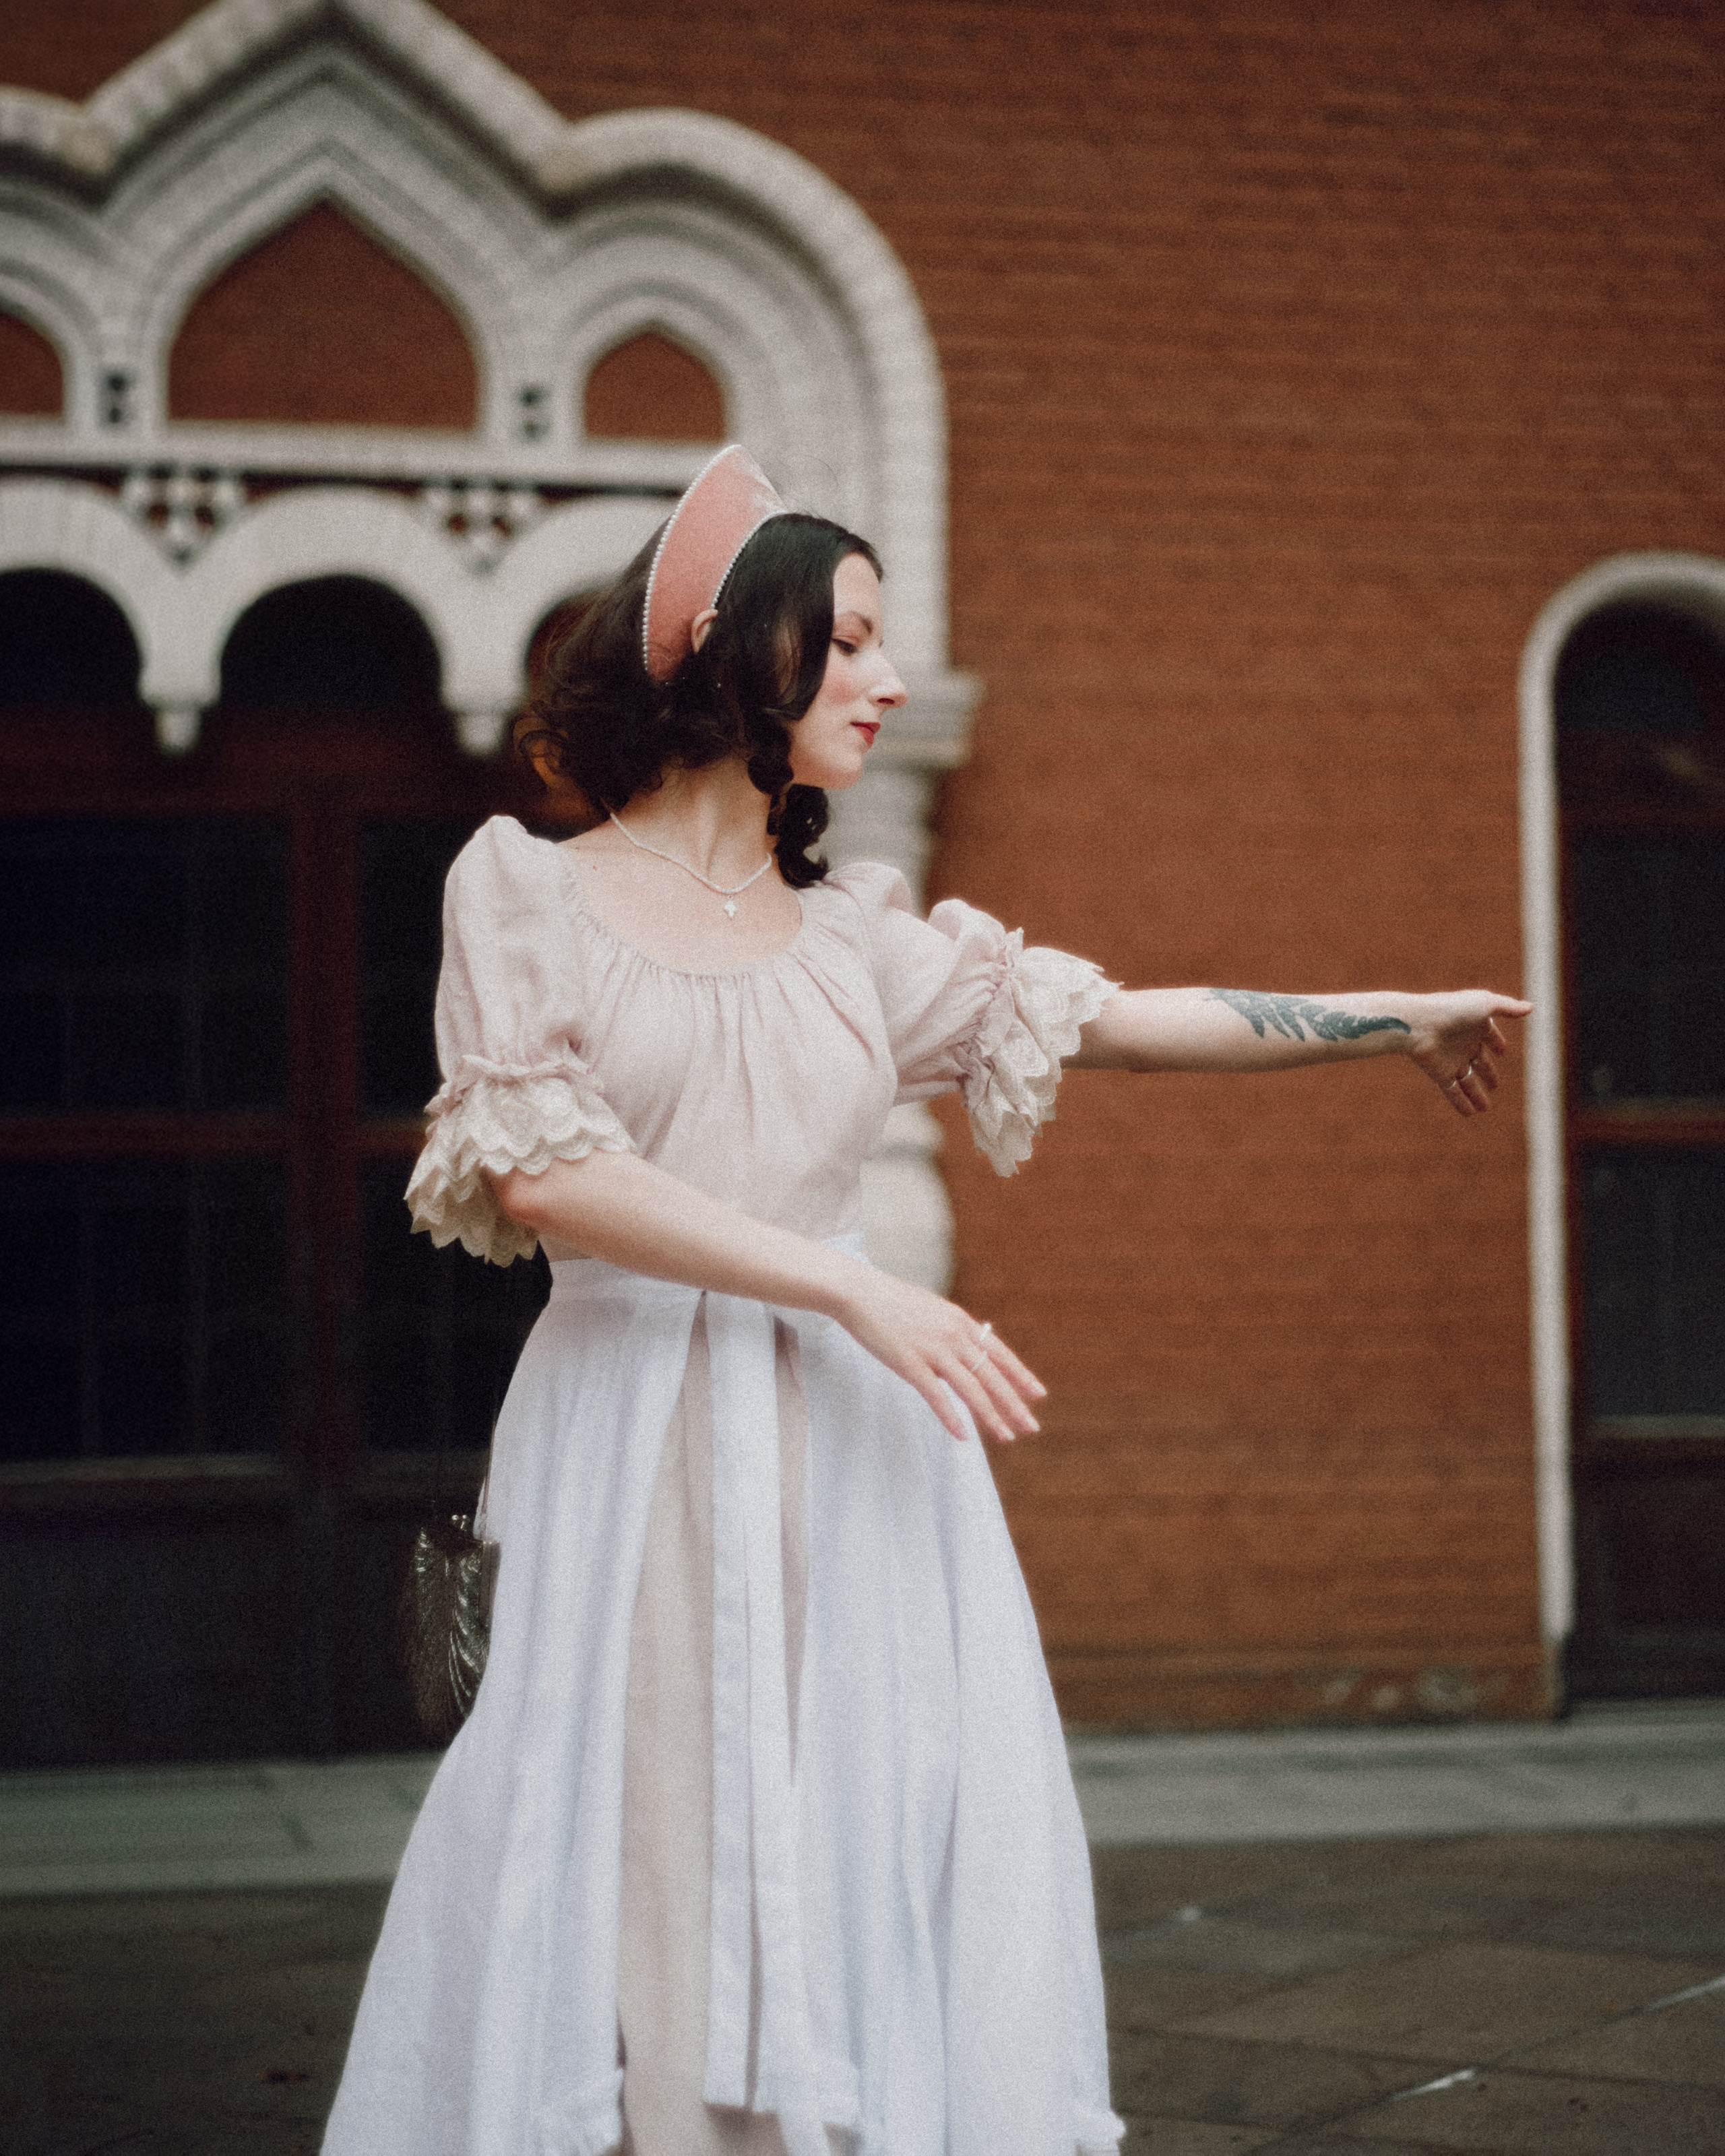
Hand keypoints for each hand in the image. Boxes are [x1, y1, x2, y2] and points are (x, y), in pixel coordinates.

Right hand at [831, 1266, 1045, 1442]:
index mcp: (961, 1322)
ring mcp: (933, 1350)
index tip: (1039, 1394)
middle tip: (1032, 1427)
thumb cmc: (893, 1302)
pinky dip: (951, 1417)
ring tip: (1006, 1436)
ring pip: (970, 1389)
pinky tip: (963, 1436)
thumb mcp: (933, 1311)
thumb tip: (967, 1352)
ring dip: (990, 1416)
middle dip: (1014, 1403)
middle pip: (991, 1375)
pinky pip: (936, 1396)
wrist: (860, 1292)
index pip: (1000, 1353)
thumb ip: (952, 1332)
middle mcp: (953, 1336)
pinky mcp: (910, 1363)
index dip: (1021, 1375)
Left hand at [1404, 991, 1532, 1116]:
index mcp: (1474, 1025)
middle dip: (1488, 1072)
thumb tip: (1531, 1007)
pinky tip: (1470, 1114)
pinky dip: (1461, 1103)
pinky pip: (1453, 1091)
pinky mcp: (1440, 1073)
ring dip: (1476, 1094)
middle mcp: (1463, 1044)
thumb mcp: (1485, 1004)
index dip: (1496, 1042)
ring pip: (1467, 1081)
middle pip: (1479, 1062)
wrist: (1419, 1023)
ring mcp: (1451, 1060)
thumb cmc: (1452, 1009)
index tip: (1501, 1050)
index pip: (1489, 1035)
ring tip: (1486, 1108)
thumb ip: (1507, 1007)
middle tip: (1496, 1085)